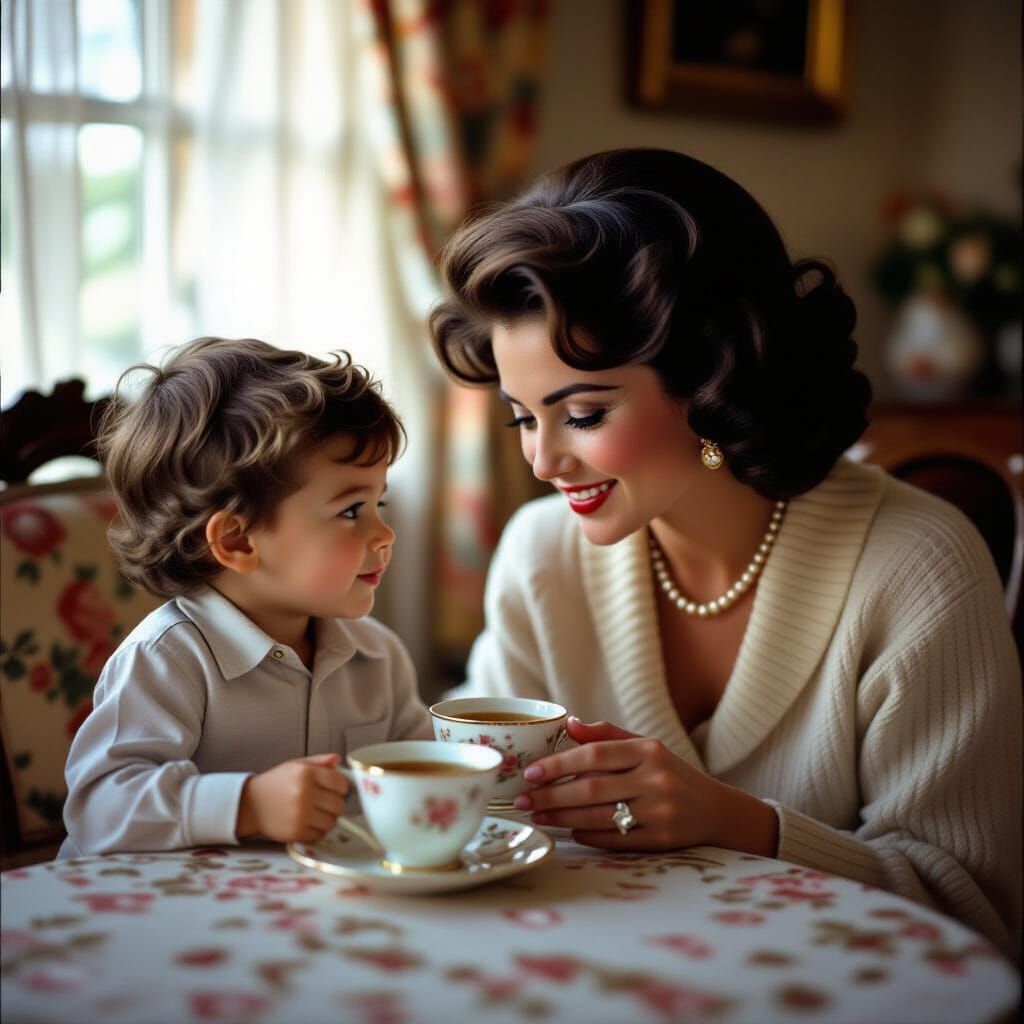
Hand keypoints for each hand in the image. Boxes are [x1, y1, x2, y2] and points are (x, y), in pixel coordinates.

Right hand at [236, 753, 348, 843]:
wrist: (250, 804)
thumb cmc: (276, 783)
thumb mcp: (296, 765)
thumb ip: (319, 761)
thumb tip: (338, 759)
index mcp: (306, 774)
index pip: (340, 783)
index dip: (341, 787)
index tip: (335, 789)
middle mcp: (304, 794)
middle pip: (339, 805)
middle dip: (335, 804)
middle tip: (325, 802)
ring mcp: (299, 815)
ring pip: (331, 822)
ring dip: (327, 819)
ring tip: (316, 813)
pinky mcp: (294, 832)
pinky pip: (319, 835)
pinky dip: (317, 831)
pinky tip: (307, 823)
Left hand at [513, 718, 777, 854]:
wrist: (718, 810)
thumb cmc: (672, 773)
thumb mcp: (646, 746)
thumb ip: (607, 735)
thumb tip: (568, 724)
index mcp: (649, 750)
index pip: (595, 754)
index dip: (559, 763)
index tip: (531, 773)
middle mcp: (656, 779)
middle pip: (592, 787)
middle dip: (552, 795)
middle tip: (523, 801)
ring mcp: (660, 812)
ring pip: (599, 815)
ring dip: (562, 816)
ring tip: (538, 816)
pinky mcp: (662, 840)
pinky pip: (615, 839)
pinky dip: (588, 835)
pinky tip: (569, 830)